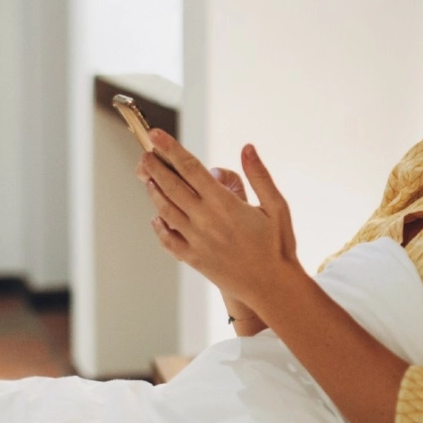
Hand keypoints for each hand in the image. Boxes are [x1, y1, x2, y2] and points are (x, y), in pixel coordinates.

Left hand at [136, 130, 299, 309]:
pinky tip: (157, 217)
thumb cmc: (278, 244)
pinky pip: (168, 240)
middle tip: (144, 154)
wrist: (273, 287)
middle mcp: (206, 220)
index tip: (157, 136)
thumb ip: (259, 175)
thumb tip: (246, 147)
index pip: (191, 169)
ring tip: (148, 179)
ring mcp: (197, 241)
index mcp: (225, 204)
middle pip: (171, 187)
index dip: (171, 149)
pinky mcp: (194, 259)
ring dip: (154, 192)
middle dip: (155, 168)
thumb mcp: (276, 205)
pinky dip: (159, 226)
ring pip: (166, 211)